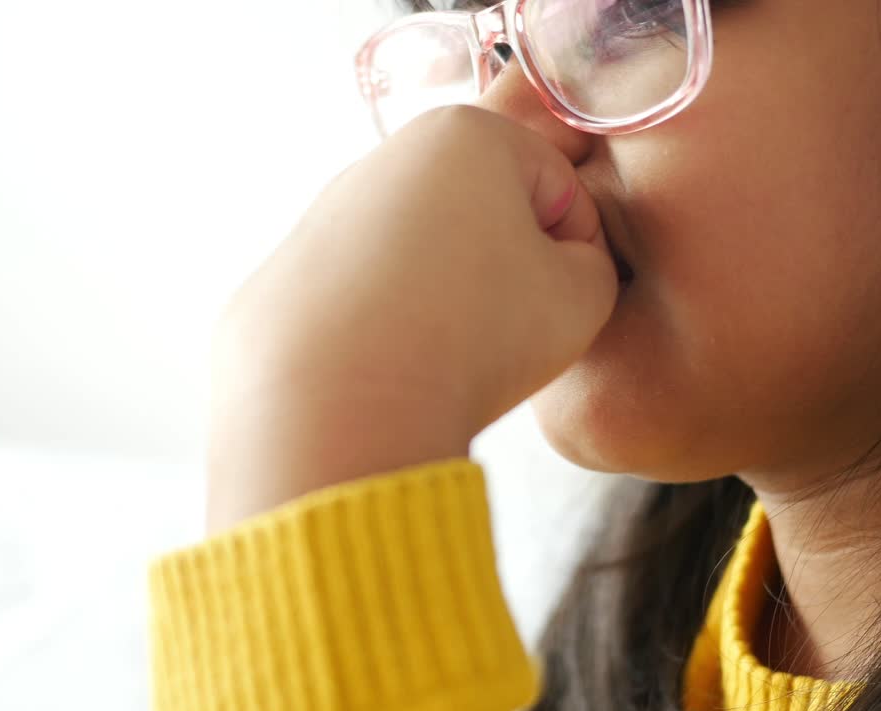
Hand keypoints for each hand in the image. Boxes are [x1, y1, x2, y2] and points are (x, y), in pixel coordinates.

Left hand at [207, 105, 617, 528]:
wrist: (337, 404)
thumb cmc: (472, 337)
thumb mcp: (582, 296)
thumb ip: (590, 262)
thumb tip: (557, 263)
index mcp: (467, 135)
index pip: (559, 187)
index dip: (578, 250)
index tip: (563, 299)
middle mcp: (388, 158)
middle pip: (486, 211)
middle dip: (507, 264)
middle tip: (509, 328)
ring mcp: (328, 213)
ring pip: (424, 253)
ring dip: (450, 294)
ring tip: (449, 353)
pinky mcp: (289, 270)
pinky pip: (367, 295)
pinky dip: (388, 324)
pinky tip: (394, 365)